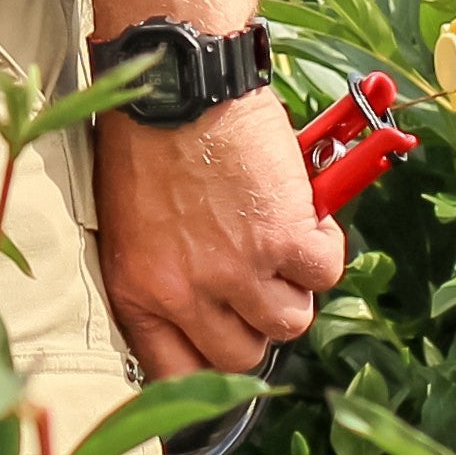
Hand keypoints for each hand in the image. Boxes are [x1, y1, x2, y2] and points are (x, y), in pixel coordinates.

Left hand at [93, 95, 344, 375]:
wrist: (175, 80)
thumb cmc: (147, 136)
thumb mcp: (130, 218)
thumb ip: (161, 272)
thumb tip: (205, 310)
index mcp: (137, 288)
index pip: (175, 374)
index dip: (205, 368)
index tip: (222, 349)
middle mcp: (185, 291)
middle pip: (243, 355)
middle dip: (256, 320)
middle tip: (258, 274)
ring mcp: (238, 270)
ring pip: (290, 320)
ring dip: (292, 283)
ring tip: (276, 233)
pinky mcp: (285, 241)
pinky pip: (325, 273)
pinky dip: (322, 244)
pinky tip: (301, 210)